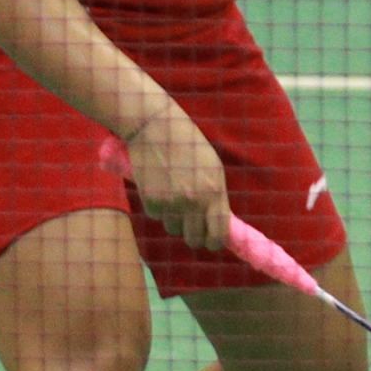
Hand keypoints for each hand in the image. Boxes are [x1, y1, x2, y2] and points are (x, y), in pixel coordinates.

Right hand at [124, 108, 230, 250]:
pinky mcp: (151, 201)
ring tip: (172, 194)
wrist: (155, 128)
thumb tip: (218, 224)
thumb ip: (216, 196)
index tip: (210, 243)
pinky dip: (157, 207)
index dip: (214, 243)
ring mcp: (172, 204)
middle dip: (193, 235)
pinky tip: (158, 186)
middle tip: (190, 226)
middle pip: (194, 238)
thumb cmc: (188, 144)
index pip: (218, 233)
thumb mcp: (212, 168)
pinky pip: (157, 216)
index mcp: (215, 193)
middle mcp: (194, 202)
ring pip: (173, 228)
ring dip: (174, 218)